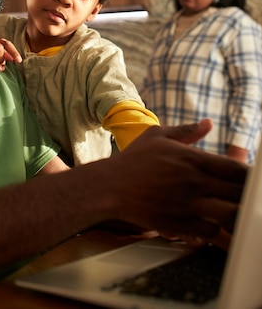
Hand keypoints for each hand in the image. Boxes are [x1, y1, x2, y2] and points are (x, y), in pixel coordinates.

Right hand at [102, 121, 246, 242]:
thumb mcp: (158, 136)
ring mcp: (187, 205)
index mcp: (192, 159)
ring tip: (239, 214)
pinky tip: (218, 227)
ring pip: (229, 215)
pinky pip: (210, 233)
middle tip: (248, 197)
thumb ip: (187, 131)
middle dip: (247, 196)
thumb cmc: (133, 160)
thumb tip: (208, 124)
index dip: (250, 176)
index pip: (236, 169)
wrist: (110, 187)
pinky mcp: (179, 225)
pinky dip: (219, 232)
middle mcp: (194, 183)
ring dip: (238, 215)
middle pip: (237, 193)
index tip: (251, 180)